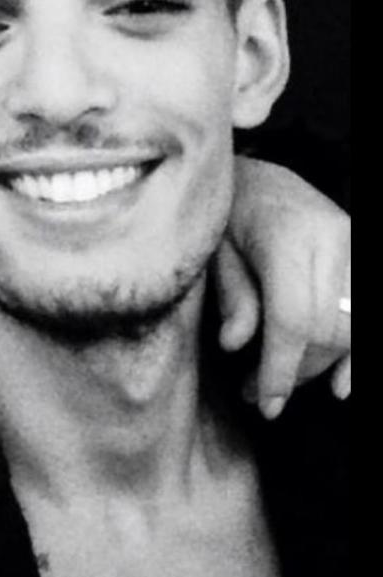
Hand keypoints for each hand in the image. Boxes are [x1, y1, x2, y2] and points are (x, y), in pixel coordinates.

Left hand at [214, 158, 350, 418]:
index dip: (280, 368)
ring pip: (350, 326)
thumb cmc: (227, 214)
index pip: (293, 317)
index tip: (264, 402)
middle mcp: (330, 236)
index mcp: (285, 233)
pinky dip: (357, 354)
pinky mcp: (359, 251)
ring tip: (283, 386)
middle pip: (324, 328)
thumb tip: (236, 345)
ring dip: (320, 368)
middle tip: (257, 395)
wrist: (259, 174)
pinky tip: (342, 386)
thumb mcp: (213, 250)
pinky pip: (364, 311)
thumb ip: (230, 295)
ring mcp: (352, 243)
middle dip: (294, 374)